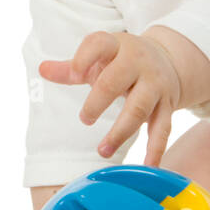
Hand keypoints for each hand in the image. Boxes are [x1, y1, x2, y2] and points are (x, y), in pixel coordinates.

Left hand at [39, 31, 181, 166]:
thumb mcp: (100, 57)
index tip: (73, 73)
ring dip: (120, 132)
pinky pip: (162, 128)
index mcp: (116, 46)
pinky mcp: (167, 105)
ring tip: (103, 150)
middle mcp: (138, 63)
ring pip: (139, 109)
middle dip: (97, 102)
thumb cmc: (123, 61)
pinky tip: (148, 165)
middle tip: (84, 119)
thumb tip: (42, 69)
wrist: (168, 59)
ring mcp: (155, 85)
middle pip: (115, 81)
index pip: (99, 45)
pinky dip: (156, 149)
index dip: (84, 58)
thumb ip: (70, 68)